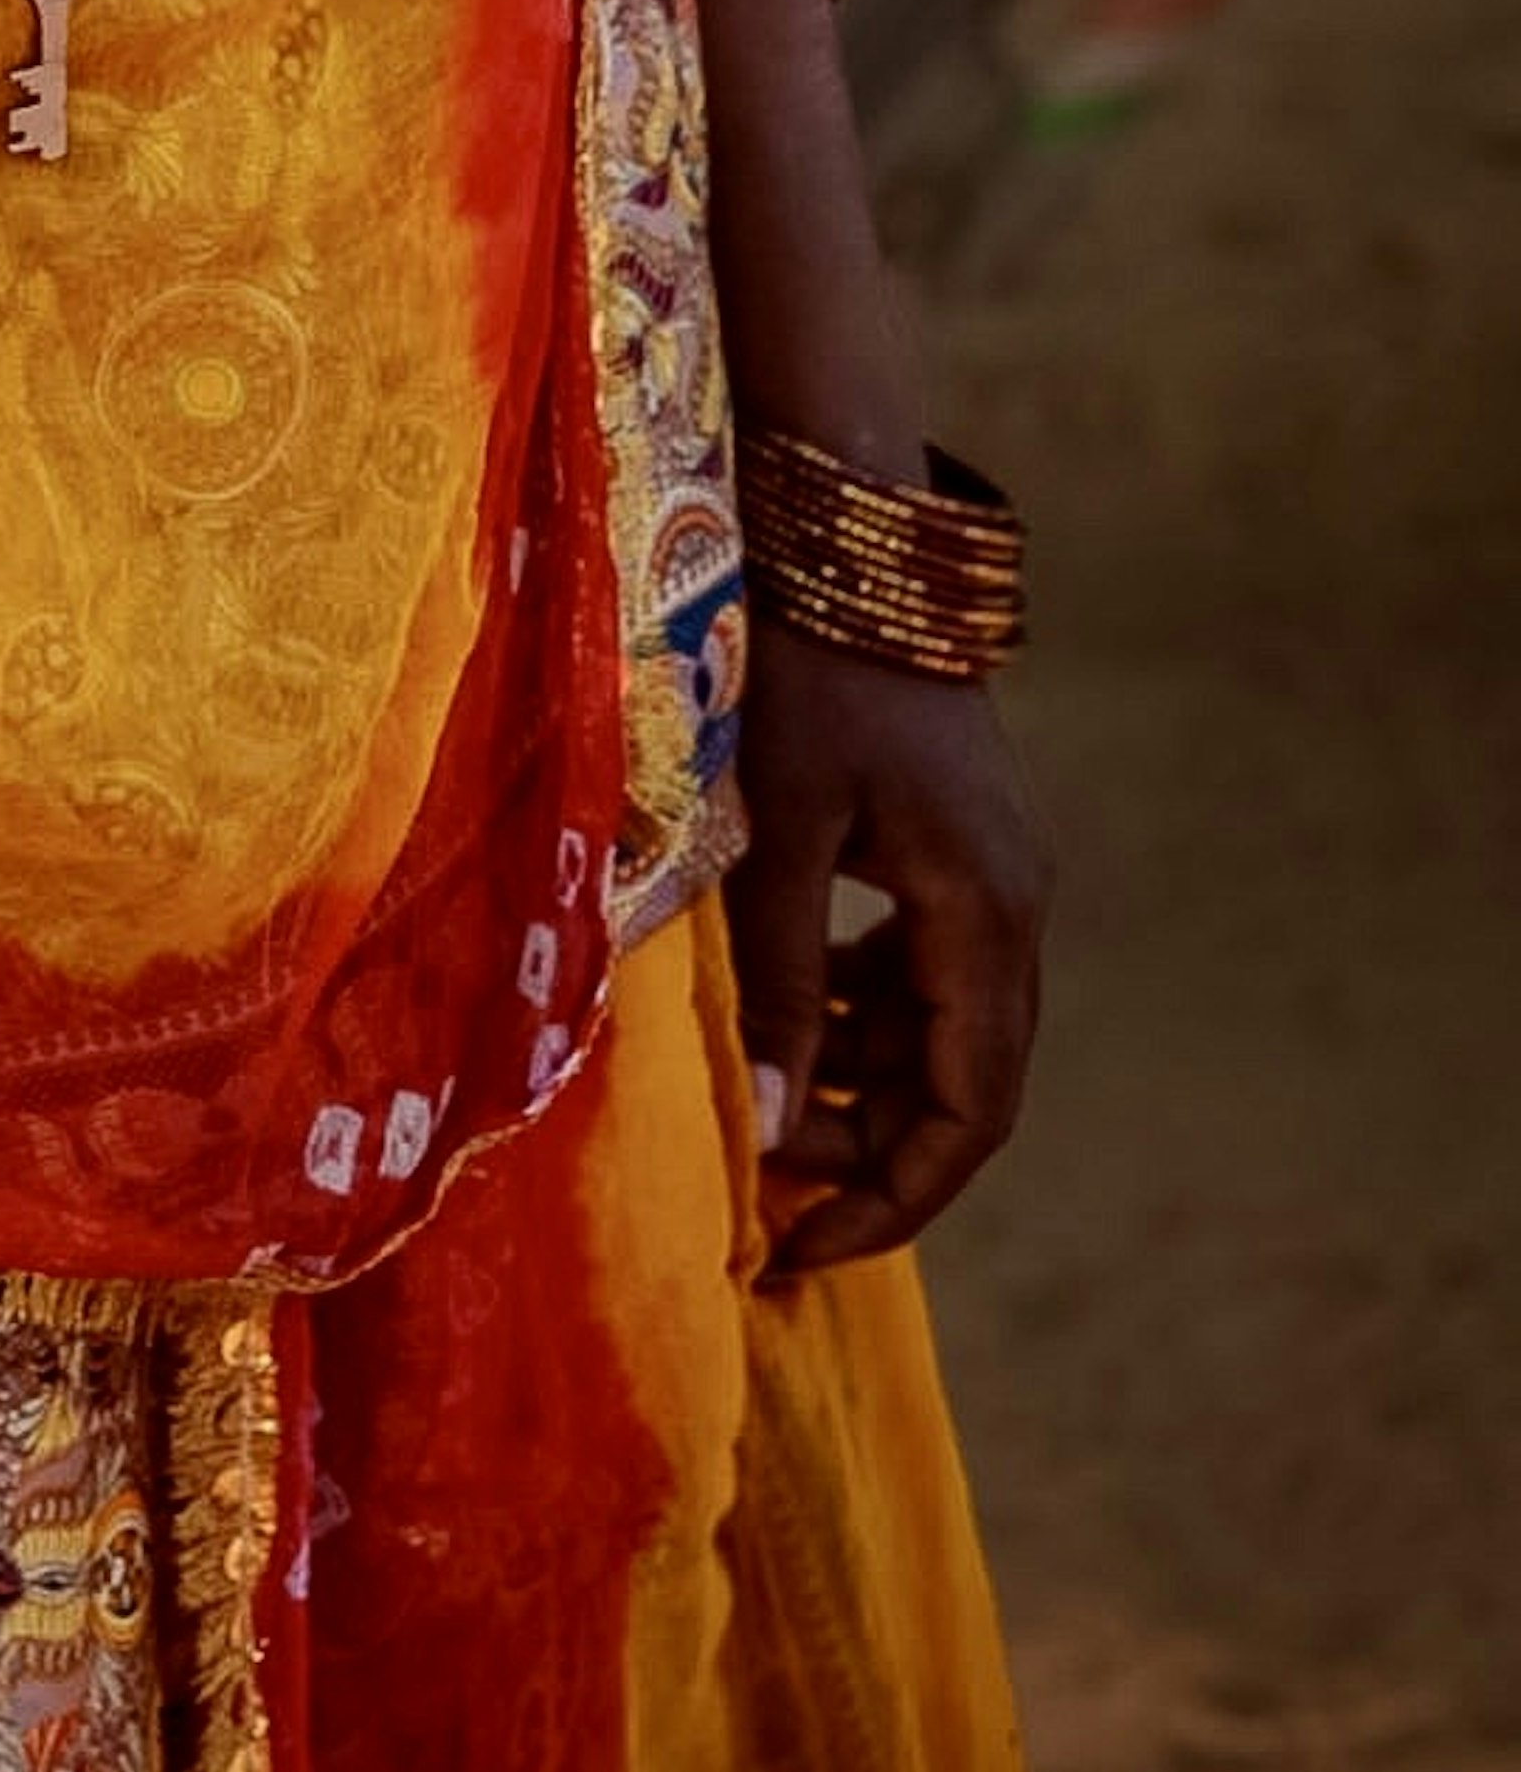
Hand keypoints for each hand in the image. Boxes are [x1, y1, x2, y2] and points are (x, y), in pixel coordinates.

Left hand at [729, 611, 1048, 1274]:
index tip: (798, 1248)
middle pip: (962, 1077)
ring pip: (938, 1019)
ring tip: (759, 1103)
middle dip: (868, 1146)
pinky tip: (784, 1006)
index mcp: (988, 913)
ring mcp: (987, 864)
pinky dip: (855, 1002)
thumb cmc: (798, 667)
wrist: (838, 523)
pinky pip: (917, 956)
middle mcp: (1012, 900)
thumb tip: (770, 1139)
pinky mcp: (948, 832)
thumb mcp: (776, 833)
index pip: (968, 1111)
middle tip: (759, 1185)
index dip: (893, 1195)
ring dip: (858, 1074)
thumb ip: (778, 985)